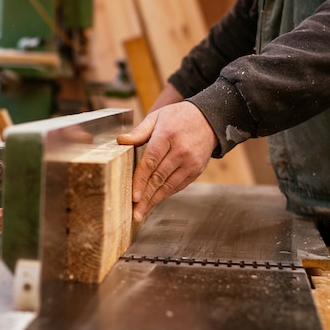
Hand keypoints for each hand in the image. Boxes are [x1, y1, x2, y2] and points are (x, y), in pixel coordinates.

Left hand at [117, 102, 217, 221]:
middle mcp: (181, 151)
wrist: (209, 119)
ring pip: (169, 185)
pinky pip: (178, 186)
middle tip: (135, 212)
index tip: (134, 196)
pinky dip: (165, 195)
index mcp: (167, 135)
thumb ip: (139, 131)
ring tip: (142, 213)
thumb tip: (121, 141)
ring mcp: (190, 162)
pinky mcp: (196, 170)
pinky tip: (154, 202)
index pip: (151, 161)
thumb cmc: (178, 117)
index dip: (141, 180)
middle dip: (146, 197)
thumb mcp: (158, 117)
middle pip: (159, 177)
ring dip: (154, 200)